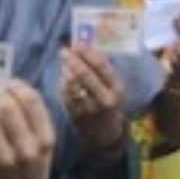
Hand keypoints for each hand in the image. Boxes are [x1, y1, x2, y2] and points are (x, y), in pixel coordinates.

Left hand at [0, 81, 55, 178]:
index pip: (30, 101)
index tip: (9, 84)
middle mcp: (26, 150)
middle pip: (5, 107)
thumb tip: (9, 83)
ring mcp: (3, 161)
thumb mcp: (44, 139)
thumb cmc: (33, 161)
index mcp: (46, 140)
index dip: (16, 86)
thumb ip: (33, 114)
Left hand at [60, 45, 125, 160]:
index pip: (102, 67)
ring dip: (65, 70)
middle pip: (85, 75)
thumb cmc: (110, 103)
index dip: (88, 54)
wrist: (106, 134)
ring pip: (73, 84)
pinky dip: (62, 82)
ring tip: (64, 61)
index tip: (78, 44)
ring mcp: (89, 108)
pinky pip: (65, 94)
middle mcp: (105, 99)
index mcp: (117, 89)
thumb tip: (88, 47)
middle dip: (73, 60)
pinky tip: (63, 75)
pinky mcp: (76, 114)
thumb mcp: (115, 88)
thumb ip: (104, 71)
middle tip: (64, 51)